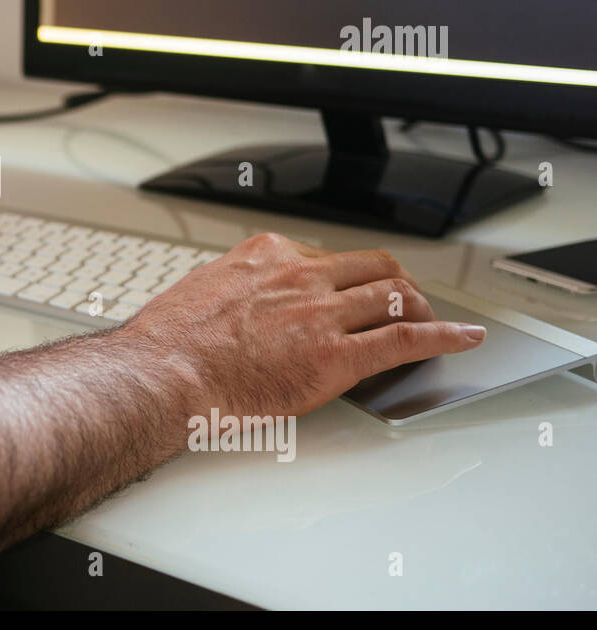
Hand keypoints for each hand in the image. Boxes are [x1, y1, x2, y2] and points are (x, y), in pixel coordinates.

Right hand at [122, 232, 485, 418]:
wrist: (163, 373)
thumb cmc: (171, 342)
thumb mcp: (204, 291)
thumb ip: (240, 291)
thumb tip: (249, 304)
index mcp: (267, 256)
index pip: (329, 256)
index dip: (349, 276)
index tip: (354, 288)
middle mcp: (301, 275)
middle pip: (373, 267)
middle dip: (395, 283)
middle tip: (404, 301)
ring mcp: (322, 314)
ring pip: (394, 297)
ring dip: (421, 308)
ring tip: (433, 321)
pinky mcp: (336, 356)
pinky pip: (406, 339)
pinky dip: (445, 335)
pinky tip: (465, 338)